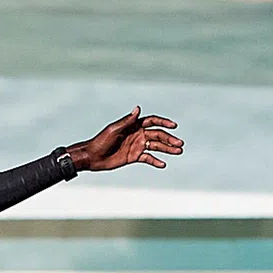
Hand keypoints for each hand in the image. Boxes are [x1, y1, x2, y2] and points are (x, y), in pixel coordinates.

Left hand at [67, 107, 183, 172]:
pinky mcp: (133, 157)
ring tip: (178, 152)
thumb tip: (138, 109)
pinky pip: (147, 159)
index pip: (152, 121)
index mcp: (134, 125)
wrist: (92, 157)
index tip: (174, 126)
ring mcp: (136, 146)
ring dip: (167, 149)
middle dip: (169, 139)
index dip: (164, 122)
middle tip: (179, 144)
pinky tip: (163, 164)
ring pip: (155, 146)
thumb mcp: (114, 130)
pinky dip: (155, 161)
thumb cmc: (101, 141)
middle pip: (157, 135)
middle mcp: (137, 134)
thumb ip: (127, 121)